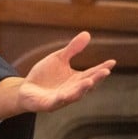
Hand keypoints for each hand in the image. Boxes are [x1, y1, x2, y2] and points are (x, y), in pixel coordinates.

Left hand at [0, 31, 115, 122]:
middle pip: (87, 84)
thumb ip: (72, 49)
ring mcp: (62, 98)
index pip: (92, 73)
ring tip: (89, 81)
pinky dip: (61, 98)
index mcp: (77, 79)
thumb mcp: (58, 59)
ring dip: (82, 89)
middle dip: (96, 78)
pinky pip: (56, 102)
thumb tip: (87, 34)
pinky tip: (64, 94)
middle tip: (105, 71)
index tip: (112, 62)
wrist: (25, 89)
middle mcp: (72, 90)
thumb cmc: (45, 75)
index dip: (102, 68)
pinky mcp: (49, 104)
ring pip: (74, 95)